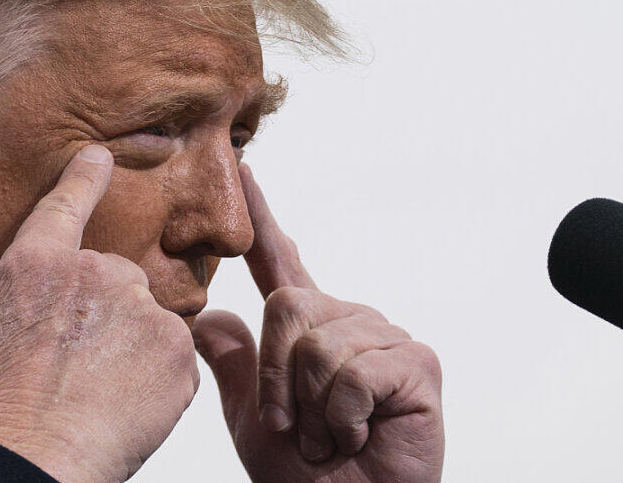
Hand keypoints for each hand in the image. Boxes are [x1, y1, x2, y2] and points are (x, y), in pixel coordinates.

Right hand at [0, 145, 198, 482]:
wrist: (28, 458)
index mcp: (34, 267)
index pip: (65, 204)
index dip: (84, 178)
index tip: (99, 158)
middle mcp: (92, 273)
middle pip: (114, 282)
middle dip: (104, 318)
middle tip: (78, 367)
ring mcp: (139, 307)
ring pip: (146, 322)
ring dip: (131, 351)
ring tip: (98, 395)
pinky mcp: (175, 348)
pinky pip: (173, 361)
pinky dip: (157, 385)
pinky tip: (124, 411)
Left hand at [192, 164, 443, 482]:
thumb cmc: (308, 473)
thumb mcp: (253, 419)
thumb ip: (235, 365)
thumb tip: (206, 318)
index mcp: (310, 328)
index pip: (280, 263)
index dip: (262, 219)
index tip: (244, 170)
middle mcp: (349, 321)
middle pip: (287, 305)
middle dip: (276, 379)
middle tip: (296, 426)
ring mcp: (385, 338)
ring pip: (318, 344)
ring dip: (311, 409)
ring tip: (333, 435)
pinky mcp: (416, 363)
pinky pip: (353, 373)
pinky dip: (343, 418)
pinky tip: (361, 433)